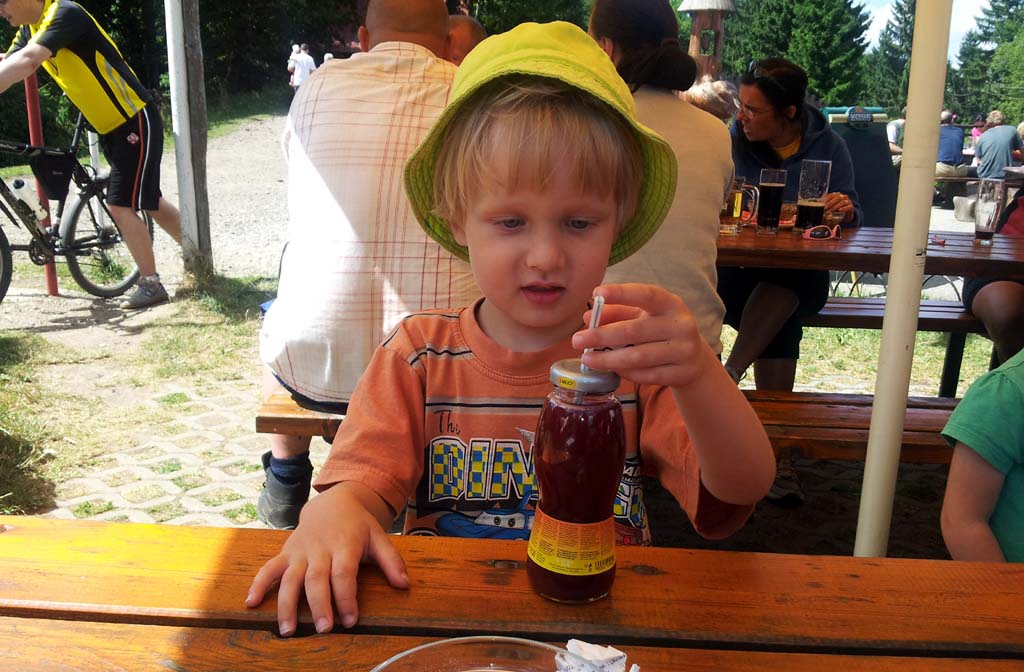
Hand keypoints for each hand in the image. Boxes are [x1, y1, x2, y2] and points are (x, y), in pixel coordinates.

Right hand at [245, 482, 408, 635]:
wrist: (332, 501)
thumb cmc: (358, 525)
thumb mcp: (378, 537)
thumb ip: (391, 561)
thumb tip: (404, 584)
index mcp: (344, 544)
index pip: (344, 573)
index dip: (347, 597)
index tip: (352, 620)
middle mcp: (320, 549)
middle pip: (317, 579)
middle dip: (319, 605)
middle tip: (324, 629)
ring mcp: (300, 551)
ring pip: (291, 578)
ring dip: (287, 604)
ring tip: (288, 630)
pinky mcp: (286, 553)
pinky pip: (270, 568)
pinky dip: (259, 584)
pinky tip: (251, 603)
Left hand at [571, 283, 710, 388]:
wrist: (693, 360)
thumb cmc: (660, 331)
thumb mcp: (643, 316)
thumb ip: (616, 313)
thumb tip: (588, 317)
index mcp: (671, 304)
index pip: (646, 294)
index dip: (622, 293)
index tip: (597, 293)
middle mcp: (681, 325)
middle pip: (635, 330)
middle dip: (602, 336)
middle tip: (576, 340)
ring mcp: (684, 351)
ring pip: (638, 357)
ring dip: (608, 359)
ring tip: (587, 359)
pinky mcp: (681, 374)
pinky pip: (645, 375)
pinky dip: (624, 373)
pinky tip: (611, 369)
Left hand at [824, 191, 853, 222]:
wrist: (844, 216)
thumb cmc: (835, 210)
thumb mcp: (829, 207)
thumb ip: (824, 204)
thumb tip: (816, 204)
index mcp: (836, 195)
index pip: (831, 195)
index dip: (826, 200)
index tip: (821, 205)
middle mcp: (843, 196)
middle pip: (837, 198)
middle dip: (830, 204)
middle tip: (825, 210)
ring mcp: (848, 201)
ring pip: (842, 202)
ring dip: (835, 207)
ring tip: (830, 212)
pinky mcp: (851, 207)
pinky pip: (849, 207)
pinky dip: (844, 208)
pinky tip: (839, 210)